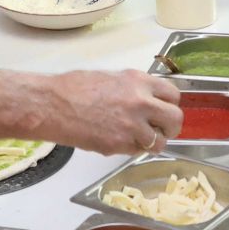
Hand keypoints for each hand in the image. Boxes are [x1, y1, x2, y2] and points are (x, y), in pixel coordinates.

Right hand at [43, 71, 183, 154]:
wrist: (53, 104)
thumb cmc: (74, 87)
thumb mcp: (112, 78)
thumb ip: (134, 89)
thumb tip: (146, 99)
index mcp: (139, 81)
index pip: (173, 95)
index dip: (170, 105)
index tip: (165, 110)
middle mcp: (140, 102)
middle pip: (175, 119)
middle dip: (170, 127)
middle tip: (161, 130)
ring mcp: (131, 126)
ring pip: (160, 142)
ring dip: (152, 142)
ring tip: (137, 139)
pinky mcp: (119, 145)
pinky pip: (137, 151)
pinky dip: (132, 149)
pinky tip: (118, 141)